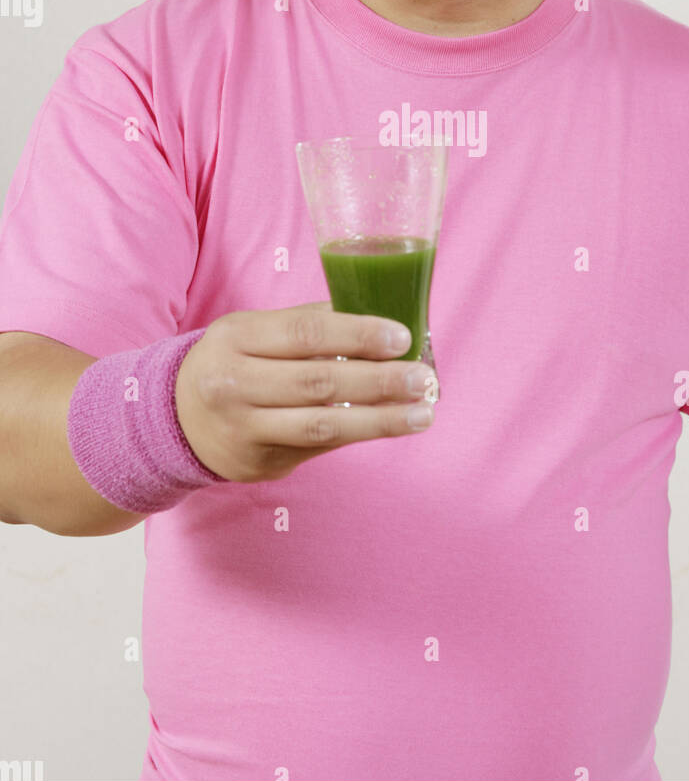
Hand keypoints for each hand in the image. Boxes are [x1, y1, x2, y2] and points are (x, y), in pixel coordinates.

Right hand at [174, 302, 437, 481]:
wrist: (173, 419)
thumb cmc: (231, 362)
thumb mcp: (252, 330)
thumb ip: (306, 324)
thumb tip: (378, 318)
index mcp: (236, 337)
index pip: (305, 333)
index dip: (357, 334)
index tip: (401, 337)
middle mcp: (234, 384)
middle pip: (319, 381)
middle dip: (379, 380)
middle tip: (423, 377)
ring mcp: (245, 428)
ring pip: (323, 424)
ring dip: (381, 419)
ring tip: (422, 413)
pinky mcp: (260, 462)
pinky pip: (319, 446)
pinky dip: (359, 433)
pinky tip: (391, 425)